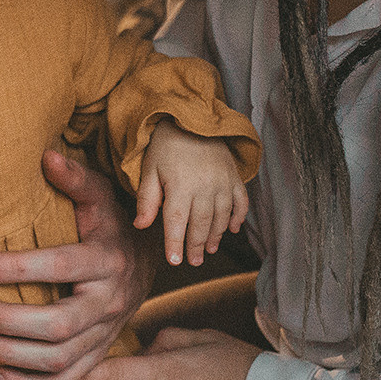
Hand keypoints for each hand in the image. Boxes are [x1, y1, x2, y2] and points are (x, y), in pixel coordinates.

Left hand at [0, 150, 143, 379]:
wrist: (145, 263)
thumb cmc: (110, 225)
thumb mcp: (99, 196)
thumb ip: (75, 178)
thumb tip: (47, 155)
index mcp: (108, 260)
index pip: (63, 266)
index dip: (21, 269)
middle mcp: (110, 303)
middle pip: (60, 326)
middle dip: (9, 323)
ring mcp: (105, 335)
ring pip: (60, 361)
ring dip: (11, 358)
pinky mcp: (97, 357)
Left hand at [133, 120, 247, 267]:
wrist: (191, 117)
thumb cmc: (165, 146)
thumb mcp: (149, 169)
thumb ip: (146, 199)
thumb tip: (140, 226)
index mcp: (179, 185)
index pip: (176, 222)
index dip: (175, 243)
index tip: (175, 261)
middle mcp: (204, 186)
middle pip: (200, 223)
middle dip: (196, 245)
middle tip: (193, 262)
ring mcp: (223, 182)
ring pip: (221, 217)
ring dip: (215, 235)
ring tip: (208, 250)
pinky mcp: (234, 176)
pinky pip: (240, 202)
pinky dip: (238, 217)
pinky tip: (232, 230)